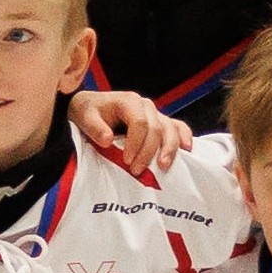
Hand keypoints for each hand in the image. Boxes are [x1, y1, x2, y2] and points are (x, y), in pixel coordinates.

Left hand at [69, 88, 183, 178]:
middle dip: (149, 152)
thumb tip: (107, 140)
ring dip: (169, 149)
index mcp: (129, 101)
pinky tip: (187, 150)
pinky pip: (177, 127)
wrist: (90, 108)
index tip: (126, 161)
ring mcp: (155, 114)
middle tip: (137, 171)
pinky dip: (184, 137)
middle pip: (156, 129)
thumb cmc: (88, 112)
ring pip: (170, 129)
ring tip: (163, 167)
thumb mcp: (84, 117)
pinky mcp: (159, 122)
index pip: (140, 123)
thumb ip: (95, 128)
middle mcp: (146, 105)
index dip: (136, 144)